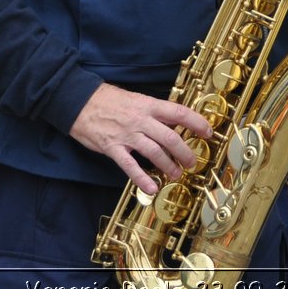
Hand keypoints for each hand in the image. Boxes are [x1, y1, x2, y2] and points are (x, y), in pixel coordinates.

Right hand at [69, 84, 211, 193]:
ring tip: (175, 174)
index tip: (208, 132)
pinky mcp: (112, 148)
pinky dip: (141, 178)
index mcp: (148, 105)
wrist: (79, 101)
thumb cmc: (109, 100)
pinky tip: (151, 188)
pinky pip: (129, 166)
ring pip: (154, 152)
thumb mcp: (136, 99)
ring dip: (168, 165)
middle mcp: (140, 120)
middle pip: (170, 137)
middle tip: (192, 162)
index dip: (196, 122)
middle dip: (184, 152)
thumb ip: (154, 112)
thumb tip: (175, 122)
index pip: (179, 112)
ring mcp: (126, 135)